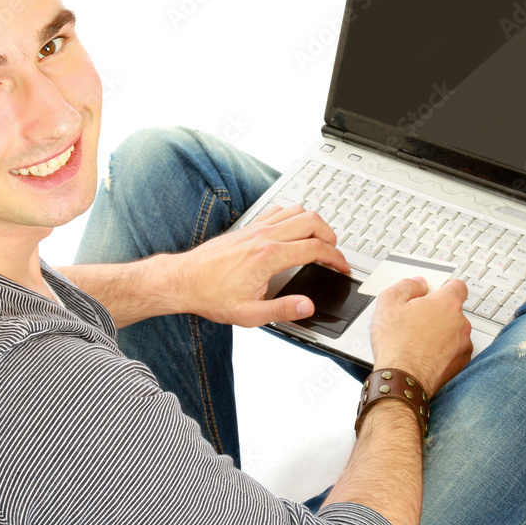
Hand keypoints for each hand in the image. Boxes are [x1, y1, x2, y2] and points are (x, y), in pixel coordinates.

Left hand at [169, 204, 349, 326]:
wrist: (183, 281)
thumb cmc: (211, 296)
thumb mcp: (249, 314)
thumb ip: (283, 310)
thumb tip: (307, 307)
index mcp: (269, 257)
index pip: (314, 249)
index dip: (335, 257)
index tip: (342, 267)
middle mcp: (264, 237)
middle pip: (311, 221)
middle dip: (330, 235)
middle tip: (334, 252)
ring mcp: (255, 229)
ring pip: (296, 210)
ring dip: (313, 222)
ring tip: (319, 240)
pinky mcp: (247, 227)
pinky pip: (277, 210)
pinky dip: (292, 216)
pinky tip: (292, 230)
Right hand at [370, 277, 472, 394]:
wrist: (402, 380)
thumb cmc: (396, 344)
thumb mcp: (389, 302)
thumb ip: (406, 285)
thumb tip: (417, 283)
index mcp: (447, 303)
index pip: (457, 285)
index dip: (443, 287)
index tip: (431, 292)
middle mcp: (461, 322)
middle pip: (453, 309)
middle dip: (437, 312)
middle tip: (415, 318)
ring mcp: (463, 344)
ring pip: (453, 331)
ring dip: (440, 332)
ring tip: (417, 340)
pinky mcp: (461, 363)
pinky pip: (454, 349)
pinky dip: (442, 350)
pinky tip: (424, 354)